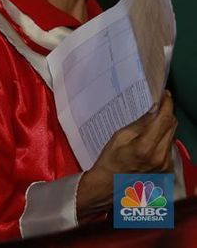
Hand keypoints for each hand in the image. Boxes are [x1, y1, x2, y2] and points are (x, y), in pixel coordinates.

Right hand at [77, 91, 177, 215]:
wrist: (110, 187)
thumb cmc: (109, 161)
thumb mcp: (118, 138)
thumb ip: (139, 124)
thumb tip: (154, 110)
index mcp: (145, 147)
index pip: (164, 120)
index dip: (167, 104)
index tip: (165, 94)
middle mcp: (160, 156)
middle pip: (171, 126)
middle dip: (166, 113)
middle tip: (157, 104)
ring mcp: (165, 164)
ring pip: (172, 136)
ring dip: (165, 125)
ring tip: (152, 120)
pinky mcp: (166, 168)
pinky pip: (169, 146)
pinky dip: (163, 137)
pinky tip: (151, 137)